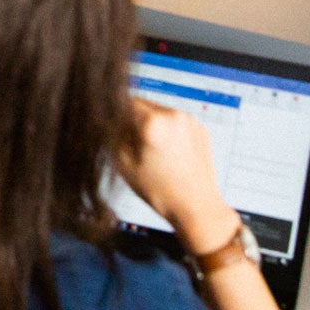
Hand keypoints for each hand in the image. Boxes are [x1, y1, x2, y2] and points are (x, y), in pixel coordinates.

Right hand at [120, 99, 240, 249]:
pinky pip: (176, 122)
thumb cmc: (160, 191)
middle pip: (144, 105)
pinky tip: (168, 154)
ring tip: (153, 152)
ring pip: (160, 112)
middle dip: (135, 119)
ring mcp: (190, 121)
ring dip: (152, 124)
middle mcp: (174, 115)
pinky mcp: (200, 129)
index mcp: (154, 122)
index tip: (115, 130)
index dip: (116, 116)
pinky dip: (168, 131)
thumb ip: (113, 136)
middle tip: (133, 145)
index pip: (125, 102)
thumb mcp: (124, 164)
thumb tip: (109, 119)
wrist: (197, 207)